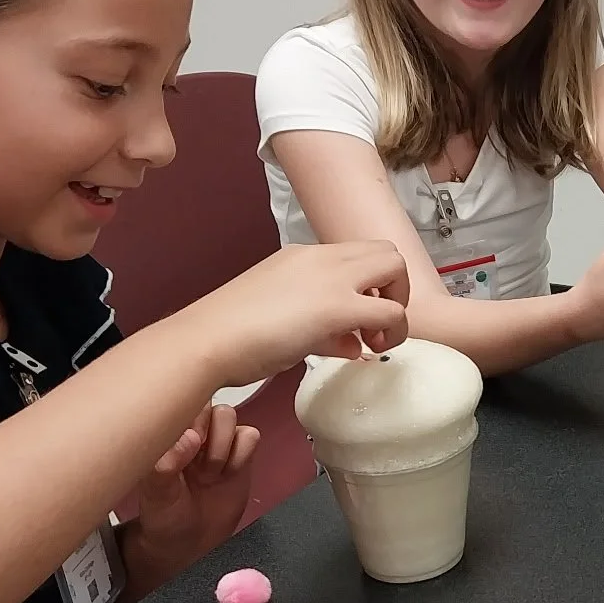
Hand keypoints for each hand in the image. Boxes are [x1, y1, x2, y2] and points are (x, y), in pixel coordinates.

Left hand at [127, 403, 258, 587]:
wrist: (190, 544)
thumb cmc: (164, 516)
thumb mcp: (156, 494)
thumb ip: (167, 463)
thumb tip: (189, 437)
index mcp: (166, 433)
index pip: (181, 402)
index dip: (189, 422)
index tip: (188, 448)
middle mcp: (192, 431)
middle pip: (209, 405)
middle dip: (209, 437)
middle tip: (199, 466)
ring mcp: (217, 441)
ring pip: (231, 417)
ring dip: (224, 447)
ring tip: (211, 474)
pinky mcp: (241, 454)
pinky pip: (251, 436)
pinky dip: (242, 456)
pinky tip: (228, 475)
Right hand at [171, 242, 410, 387]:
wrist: (207, 339)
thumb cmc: (231, 335)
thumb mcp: (283, 321)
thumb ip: (322, 329)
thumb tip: (350, 344)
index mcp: (303, 256)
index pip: (355, 257)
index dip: (366, 287)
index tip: (353, 320)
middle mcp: (321, 257)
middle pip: (385, 252)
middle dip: (393, 288)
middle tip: (373, 325)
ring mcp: (332, 278)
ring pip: (395, 266)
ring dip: (396, 305)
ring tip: (374, 339)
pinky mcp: (339, 307)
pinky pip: (391, 311)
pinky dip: (392, 331)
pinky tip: (368, 350)